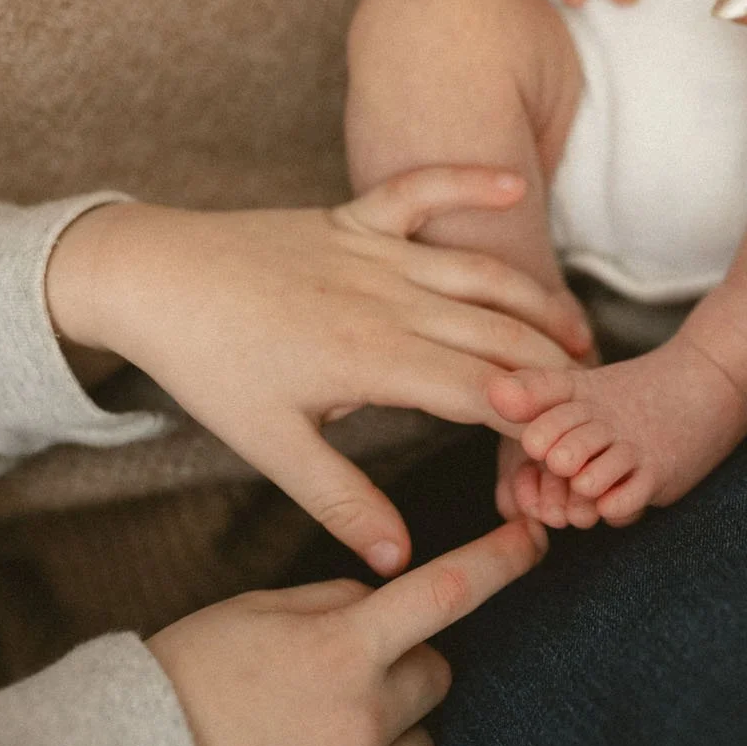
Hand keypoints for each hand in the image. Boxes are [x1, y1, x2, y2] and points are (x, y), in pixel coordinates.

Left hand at [46, 167, 590, 575]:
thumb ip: (342, 501)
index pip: (480, 392)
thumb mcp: (270, 445)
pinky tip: (513, 185)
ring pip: (479, 274)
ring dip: (537, 301)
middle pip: (498, 335)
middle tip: (596, 405)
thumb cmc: (208, 365)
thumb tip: (397, 563)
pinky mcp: (353, 217)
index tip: (569, 446)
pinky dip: (467, 182)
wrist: (150, 279)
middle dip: (555, 371)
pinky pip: (421, 190)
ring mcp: (374, 251)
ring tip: (581, 337)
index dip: (533, 419)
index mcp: (370, 358)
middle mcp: (386, 298)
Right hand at [150, 518, 547, 745]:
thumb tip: (383, 605)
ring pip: (420, 742)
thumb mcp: (255, 611)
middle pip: (436, 674)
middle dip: (404, 666)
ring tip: (311, 735)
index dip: (500, 561)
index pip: (446, 592)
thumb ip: (334, 603)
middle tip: (338, 676)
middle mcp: (366, 716)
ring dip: (388, 731)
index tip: (539, 540)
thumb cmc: (187, 680)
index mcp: (343, 648)